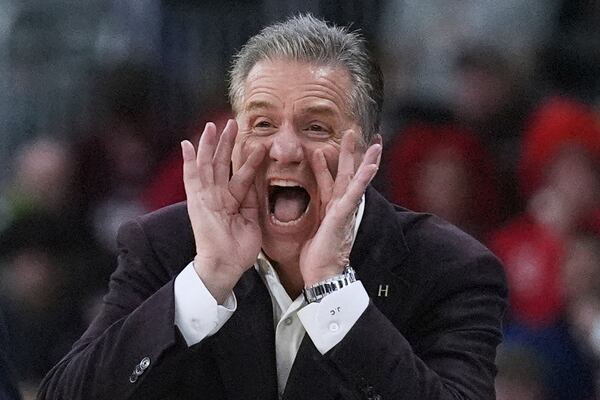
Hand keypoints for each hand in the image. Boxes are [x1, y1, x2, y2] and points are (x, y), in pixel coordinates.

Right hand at [181, 120, 265, 302]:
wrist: (225, 265)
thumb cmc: (239, 249)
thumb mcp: (253, 219)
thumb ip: (253, 199)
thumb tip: (259, 179)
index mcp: (232, 200)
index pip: (239, 172)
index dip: (246, 157)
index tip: (254, 141)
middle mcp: (217, 195)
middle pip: (222, 163)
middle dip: (226, 142)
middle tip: (232, 122)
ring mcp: (206, 197)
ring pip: (208, 164)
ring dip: (210, 144)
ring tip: (213, 125)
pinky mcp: (196, 201)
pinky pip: (191, 178)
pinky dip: (189, 161)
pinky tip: (188, 144)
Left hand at [299, 133, 380, 285]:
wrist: (322, 275)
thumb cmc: (316, 255)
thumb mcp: (310, 227)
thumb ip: (311, 212)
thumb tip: (300, 202)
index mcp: (331, 207)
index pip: (332, 180)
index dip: (329, 163)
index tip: (330, 147)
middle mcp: (340, 206)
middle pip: (347, 173)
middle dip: (351, 153)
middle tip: (354, 131)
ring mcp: (344, 210)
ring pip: (355, 180)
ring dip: (365, 160)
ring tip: (373, 143)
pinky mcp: (343, 216)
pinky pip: (353, 194)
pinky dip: (362, 180)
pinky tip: (370, 167)